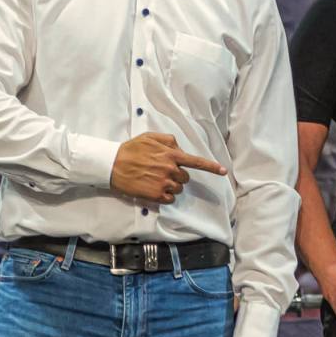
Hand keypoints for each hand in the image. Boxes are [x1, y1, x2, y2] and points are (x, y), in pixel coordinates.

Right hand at [110, 132, 226, 202]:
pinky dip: (164, 196)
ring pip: (178, 189)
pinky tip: (152, 188)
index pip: (196, 161)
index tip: (224, 171)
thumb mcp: (150, 137)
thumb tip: (179, 148)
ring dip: (170, 186)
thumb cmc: (131, 150)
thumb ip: (169, 140)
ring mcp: (164, 183)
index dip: (211, 167)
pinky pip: (169, 199)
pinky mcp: (156, 195)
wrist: (112, 164)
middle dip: (177, 175)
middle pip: (185, 178)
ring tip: (153, 179)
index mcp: (171, 155)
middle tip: (160, 171)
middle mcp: (170, 169)